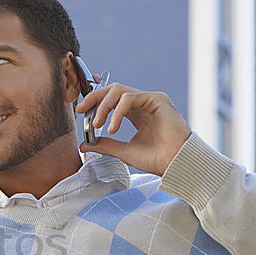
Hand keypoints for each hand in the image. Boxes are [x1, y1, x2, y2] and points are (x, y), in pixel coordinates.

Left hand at [75, 82, 192, 175]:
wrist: (175, 164)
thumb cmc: (156, 159)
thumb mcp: (123, 151)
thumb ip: (105, 145)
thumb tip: (84, 145)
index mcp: (135, 114)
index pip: (112, 98)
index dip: (95, 97)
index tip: (80, 108)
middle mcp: (142, 104)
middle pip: (112, 90)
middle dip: (94, 98)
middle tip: (81, 111)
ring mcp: (150, 100)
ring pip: (119, 91)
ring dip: (103, 106)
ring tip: (97, 124)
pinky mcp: (157, 99)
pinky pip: (130, 98)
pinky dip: (117, 111)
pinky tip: (112, 127)